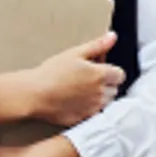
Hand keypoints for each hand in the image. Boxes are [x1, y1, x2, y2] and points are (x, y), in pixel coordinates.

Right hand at [0, 32, 122, 128]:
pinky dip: (89, 109)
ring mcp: (93, 108)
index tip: (100, 70)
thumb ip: (97, 46)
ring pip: (106, 103)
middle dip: (106, 84)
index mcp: (100, 75)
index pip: (120, 75)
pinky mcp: (84, 119)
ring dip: (100, 97)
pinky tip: (75, 102)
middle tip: (88, 80)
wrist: (35, 94)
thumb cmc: (51, 73)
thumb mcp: (74, 53)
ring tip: (81, 91)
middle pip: (114, 89)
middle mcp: (100, 93)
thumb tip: (112, 37)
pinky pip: (94, 114)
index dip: (111, 71)